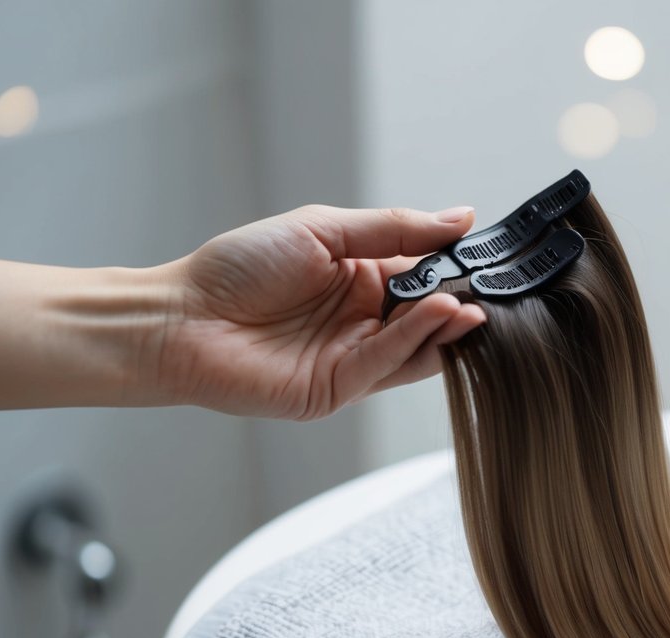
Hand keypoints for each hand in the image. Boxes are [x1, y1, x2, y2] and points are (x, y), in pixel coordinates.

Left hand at [154, 204, 485, 419]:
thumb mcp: (323, 229)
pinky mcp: (341, 388)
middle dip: (459, 300)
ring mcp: (354, 357)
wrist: (181, 318)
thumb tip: (459, 217)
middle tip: (487, 286)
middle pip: (428, 315)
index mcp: (361, 278)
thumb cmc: (238, 268)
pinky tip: (438, 313)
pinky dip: (418, 340)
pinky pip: (390, 364)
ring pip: (418, 345)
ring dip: (446, 325)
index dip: (454, 266)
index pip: (424, 273)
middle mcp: (363, 320)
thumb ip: (393, 228)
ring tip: (468, 304)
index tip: (485, 254)